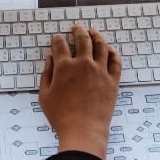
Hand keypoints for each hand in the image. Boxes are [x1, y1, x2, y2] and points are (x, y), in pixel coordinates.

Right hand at [39, 24, 121, 159]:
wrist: (84, 131)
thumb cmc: (61, 117)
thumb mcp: (44, 96)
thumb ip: (46, 74)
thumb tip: (50, 59)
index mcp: (64, 67)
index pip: (60, 44)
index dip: (57, 39)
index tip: (56, 39)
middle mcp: (83, 64)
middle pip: (82, 39)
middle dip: (78, 30)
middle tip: (76, 28)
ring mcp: (100, 71)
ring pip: (101, 45)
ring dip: (96, 36)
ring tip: (93, 31)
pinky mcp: (112, 80)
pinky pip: (115, 61)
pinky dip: (112, 52)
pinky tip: (109, 49)